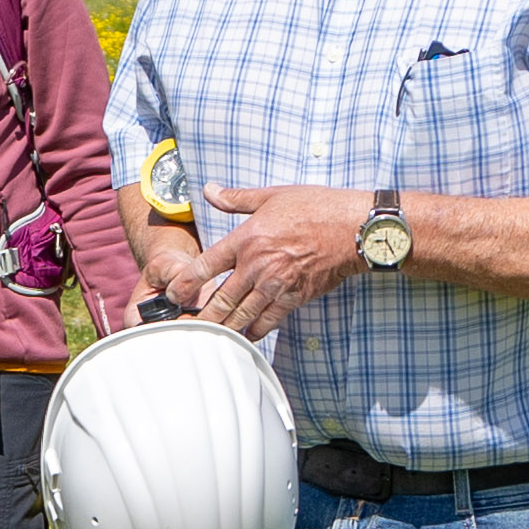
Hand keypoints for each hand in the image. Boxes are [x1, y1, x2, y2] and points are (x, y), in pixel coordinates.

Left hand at [189, 183, 378, 334]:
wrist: (355, 229)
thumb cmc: (315, 207)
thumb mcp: (272, 195)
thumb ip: (236, 198)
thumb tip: (208, 190)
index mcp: (247, 239)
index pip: (206, 266)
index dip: (185, 283)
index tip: (173, 294)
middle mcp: (257, 265)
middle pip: (220, 299)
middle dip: (199, 316)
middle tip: (182, 328)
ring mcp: (276, 285)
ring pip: (241, 315)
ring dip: (222, 329)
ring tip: (205, 339)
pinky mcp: (294, 298)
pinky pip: (268, 321)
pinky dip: (253, 331)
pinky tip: (242, 337)